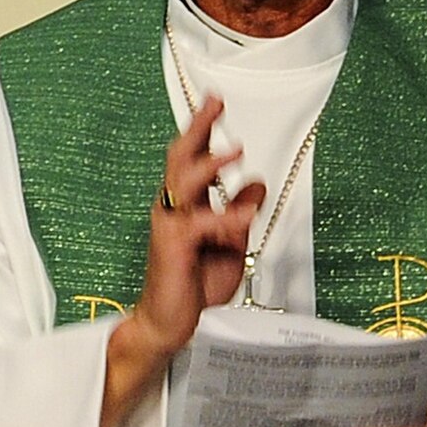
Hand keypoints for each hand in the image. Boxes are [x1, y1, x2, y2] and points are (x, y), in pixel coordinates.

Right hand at [101, 95, 264, 426]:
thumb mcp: (230, 243)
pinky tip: (241, 219)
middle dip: (198, 128)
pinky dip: (222, 219)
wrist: (169, 324)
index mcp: (185, 205)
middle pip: (180, 158)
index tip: (217, 102)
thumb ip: (241, 212)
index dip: (203, 130)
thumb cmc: (194, 285)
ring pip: (183, 183)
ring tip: (235, 150)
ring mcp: (169, 226)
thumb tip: (257, 181)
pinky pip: (198, 224)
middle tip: (215, 103)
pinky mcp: (173, 247)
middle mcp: (172, 209)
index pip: (192, 159)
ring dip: (209, 164)